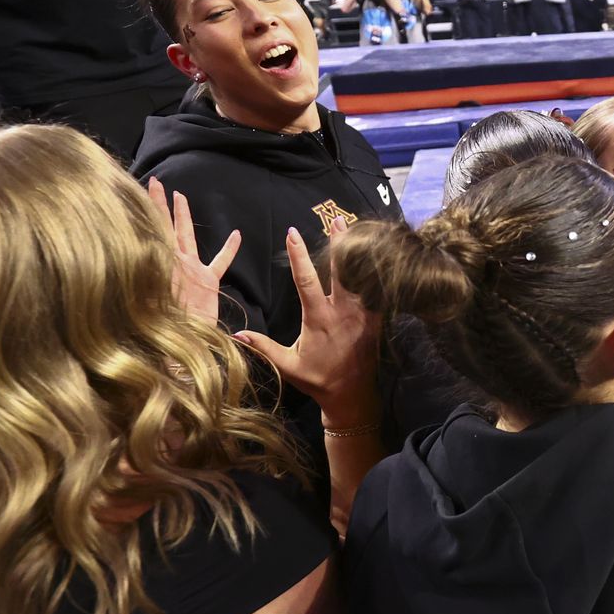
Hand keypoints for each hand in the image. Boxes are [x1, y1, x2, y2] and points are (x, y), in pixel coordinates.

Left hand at [146, 177, 240, 325]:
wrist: (181, 343)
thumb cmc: (162, 322)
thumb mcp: (151, 292)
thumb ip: (150, 270)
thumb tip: (140, 248)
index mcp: (163, 260)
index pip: (155, 226)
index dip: (150, 204)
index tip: (146, 183)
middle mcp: (175, 261)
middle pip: (166, 225)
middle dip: (160, 203)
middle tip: (155, 181)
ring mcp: (192, 269)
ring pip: (187, 236)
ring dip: (184, 217)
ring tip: (181, 196)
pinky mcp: (207, 281)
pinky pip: (220, 261)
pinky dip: (228, 249)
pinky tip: (236, 235)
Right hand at [232, 226, 380, 422]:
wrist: (352, 395)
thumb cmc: (317, 380)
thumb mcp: (287, 365)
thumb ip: (264, 347)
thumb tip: (236, 334)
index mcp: (319, 318)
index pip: (306, 280)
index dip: (298, 255)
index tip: (292, 233)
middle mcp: (342, 311)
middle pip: (341, 270)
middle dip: (338, 243)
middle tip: (336, 219)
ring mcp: (362, 314)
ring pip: (361, 277)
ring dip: (358, 254)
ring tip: (358, 230)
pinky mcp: (375, 320)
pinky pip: (376, 292)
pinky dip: (374, 275)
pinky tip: (377, 259)